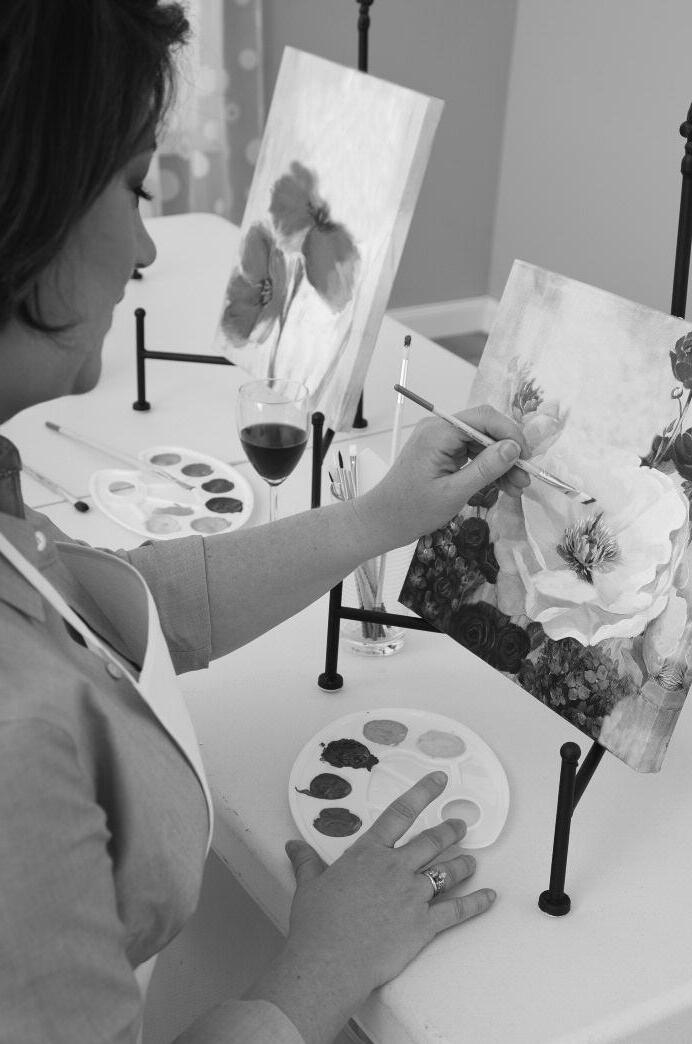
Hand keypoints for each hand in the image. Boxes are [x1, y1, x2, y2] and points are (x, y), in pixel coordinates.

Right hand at [285, 771, 494, 996]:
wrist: (329, 962)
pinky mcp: (424, 924)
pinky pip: (457, 910)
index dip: (422, 793)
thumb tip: (294, 847)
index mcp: (368, 854)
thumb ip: (306, 862)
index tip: (438, 780)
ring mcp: (412, 895)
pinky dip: (476, 903)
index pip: (399, 813)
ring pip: (447, 871)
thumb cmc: (317, 925)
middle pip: (431, 841)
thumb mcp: (308, 886)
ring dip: (463, 863)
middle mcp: (395, 868)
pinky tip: (488, 897)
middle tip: (460, 824)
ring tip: (471, 860)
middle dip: (450, 830)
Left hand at [358, 404, 529, 548]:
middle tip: (525, 478)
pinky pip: (473, 453)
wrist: (383, 521)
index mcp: (438, 432)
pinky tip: (503, 486)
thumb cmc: (411, 510)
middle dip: (508, 452)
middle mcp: (439, 429)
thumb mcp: (453, 492)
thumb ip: (485, 469)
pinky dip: (488, 469)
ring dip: (502, 464)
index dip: (510, 434)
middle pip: (485, 429)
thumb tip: (513, 449)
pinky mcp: (443, 452)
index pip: (484, 418)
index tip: (525, 458)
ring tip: (517, 488)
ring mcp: (441, 439)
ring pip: (482, 443)